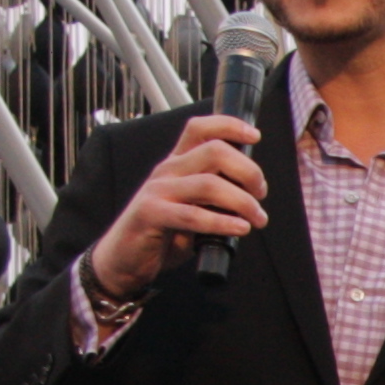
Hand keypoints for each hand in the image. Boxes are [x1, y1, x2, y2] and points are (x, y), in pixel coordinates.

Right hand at [88, 112, 267, 299]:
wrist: (124, 259)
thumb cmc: (163, 233)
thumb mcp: (193, 207)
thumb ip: (216, 196)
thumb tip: (252, 192)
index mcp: (178, 163)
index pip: (200, 128)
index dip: (229, 125)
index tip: (254, 135)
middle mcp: (168, 171)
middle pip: (215, 151)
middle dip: (248, 171)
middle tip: (260, 194)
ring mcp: (157, 191)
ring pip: (209, 184)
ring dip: (243, 202)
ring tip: (257, 218)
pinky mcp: (150, 214)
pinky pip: (192, 215)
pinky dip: (222, 222)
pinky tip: (240, 228)